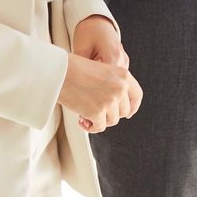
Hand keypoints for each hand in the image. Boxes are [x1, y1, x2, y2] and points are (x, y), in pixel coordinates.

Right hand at [69, 14, 130, 130]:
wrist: (59, 71)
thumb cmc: (75, 69)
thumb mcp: (103, 71)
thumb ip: (114, 85)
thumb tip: (117, 108)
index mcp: (123, 75)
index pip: (137, 95)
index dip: (133, 107)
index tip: (127, 114)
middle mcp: (120, 87)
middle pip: (124, 111)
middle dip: (111, 115)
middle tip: (97, 113)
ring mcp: (110, 100)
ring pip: (112, 120)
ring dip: (100, 121)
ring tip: (86, 115)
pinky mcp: (98, 111)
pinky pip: (99, 127)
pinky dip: (91, 127)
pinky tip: (82, 120)